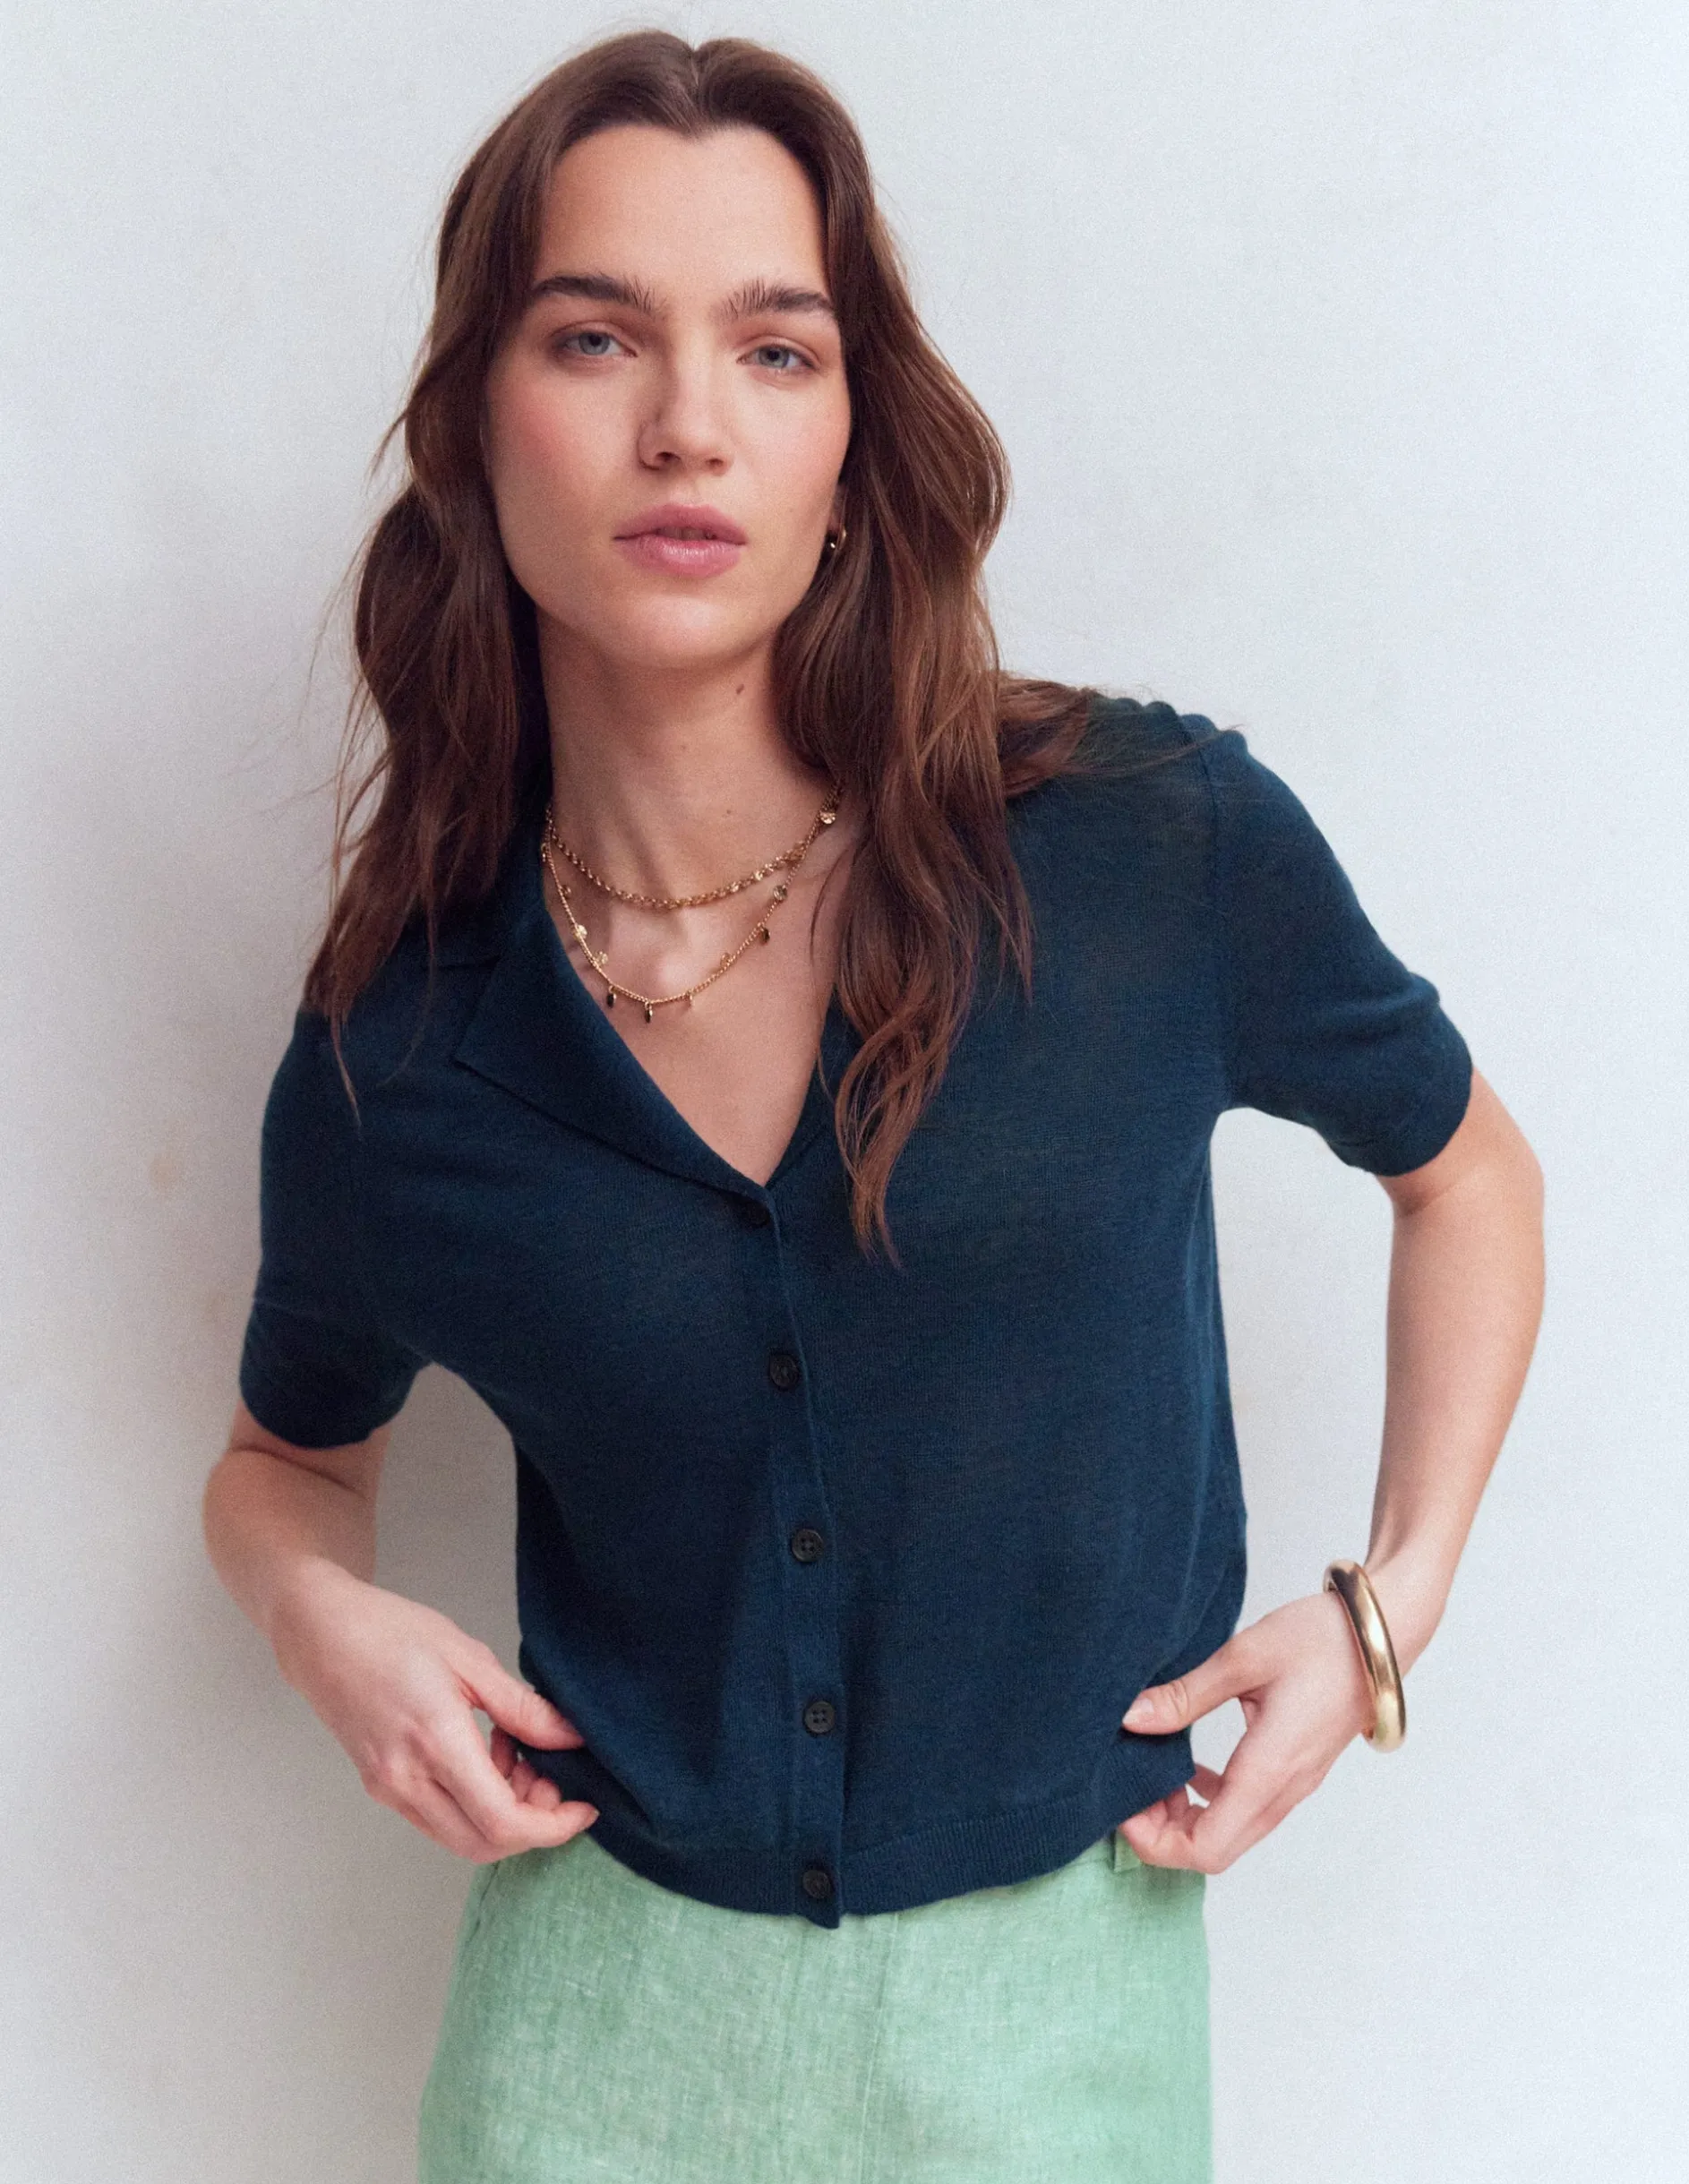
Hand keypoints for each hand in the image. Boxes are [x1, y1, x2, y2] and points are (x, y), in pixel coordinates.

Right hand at [271, 1562, 598, 1861]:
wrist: (322, 1633)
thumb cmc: (393, 1633)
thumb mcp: (470, 1660)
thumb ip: (523, 1708)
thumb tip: (573, 1738)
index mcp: (435, 1742)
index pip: (502, 1821)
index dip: (552, 1826)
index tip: (584, 1807)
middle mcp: (407, 1780)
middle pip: (484, 1843)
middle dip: (532, 1823)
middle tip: (552, 1775)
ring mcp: (389, 1789)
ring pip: (461, 1837)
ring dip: (503, 1814)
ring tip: (516, 1752)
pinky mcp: (381, 1787)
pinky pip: (438, 1819)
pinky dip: (473, 1803)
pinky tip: (485, 1755)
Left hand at [1117, 1588, 1376, 1872]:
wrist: (1384, 1634)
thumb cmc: (1321, 1640)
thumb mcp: (1243, 1657)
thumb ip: (1185, 1695)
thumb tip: (1131, 1719)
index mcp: (1267, 1770)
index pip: (1205, 1848)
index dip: (1155, 1840)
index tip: (1124, 1802)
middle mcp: (1283, 1790)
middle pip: (1214, 1852)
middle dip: (1162, 1833)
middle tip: (1133, 1785)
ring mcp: (1293, 1785)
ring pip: (1231, 1833)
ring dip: (1185, 1818)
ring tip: (1154, 1772)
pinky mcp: (1296, 1771)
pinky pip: (1247, 1810)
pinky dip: (1209, 1800)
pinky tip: (1189, 1766)